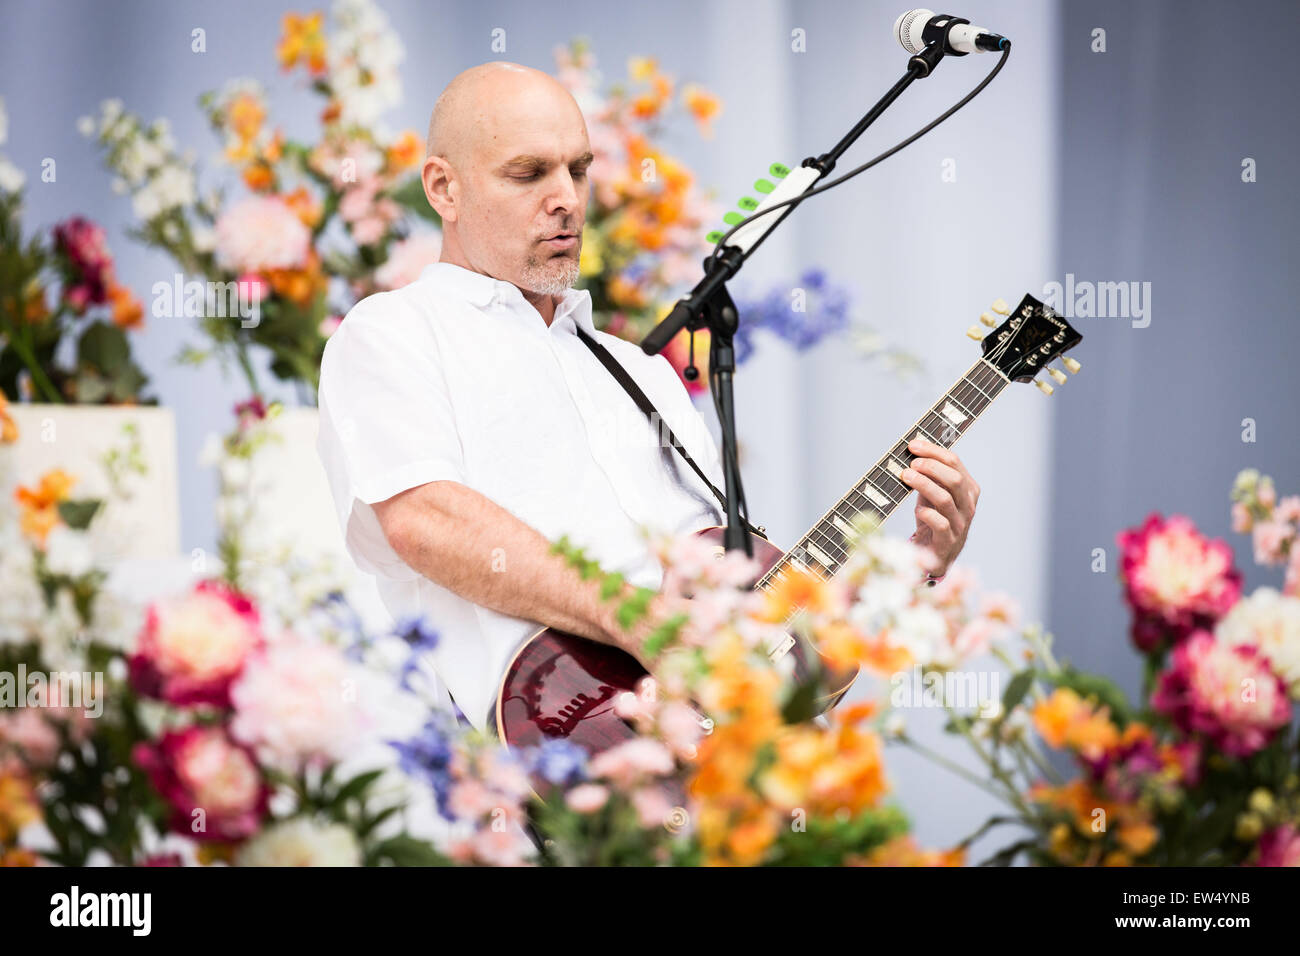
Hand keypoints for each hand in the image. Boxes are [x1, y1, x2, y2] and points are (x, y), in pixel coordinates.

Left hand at [899, 437, 978, 575]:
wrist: (937, 553)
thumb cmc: (934, 517)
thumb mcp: (934, 493)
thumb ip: (929, 474)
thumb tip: (914, 448)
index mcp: (968, 489)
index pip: (955, 463)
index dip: (933, 451)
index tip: (913, 445)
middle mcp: (967, 505)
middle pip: (954, 479)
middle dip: (931, 467)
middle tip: (911, 463)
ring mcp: (960, 523)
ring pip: (945, 499)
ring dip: (924, 485)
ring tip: (906, 477)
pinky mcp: (948, 540)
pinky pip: (940, 524)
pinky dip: (927, 514)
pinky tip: (918, 510)